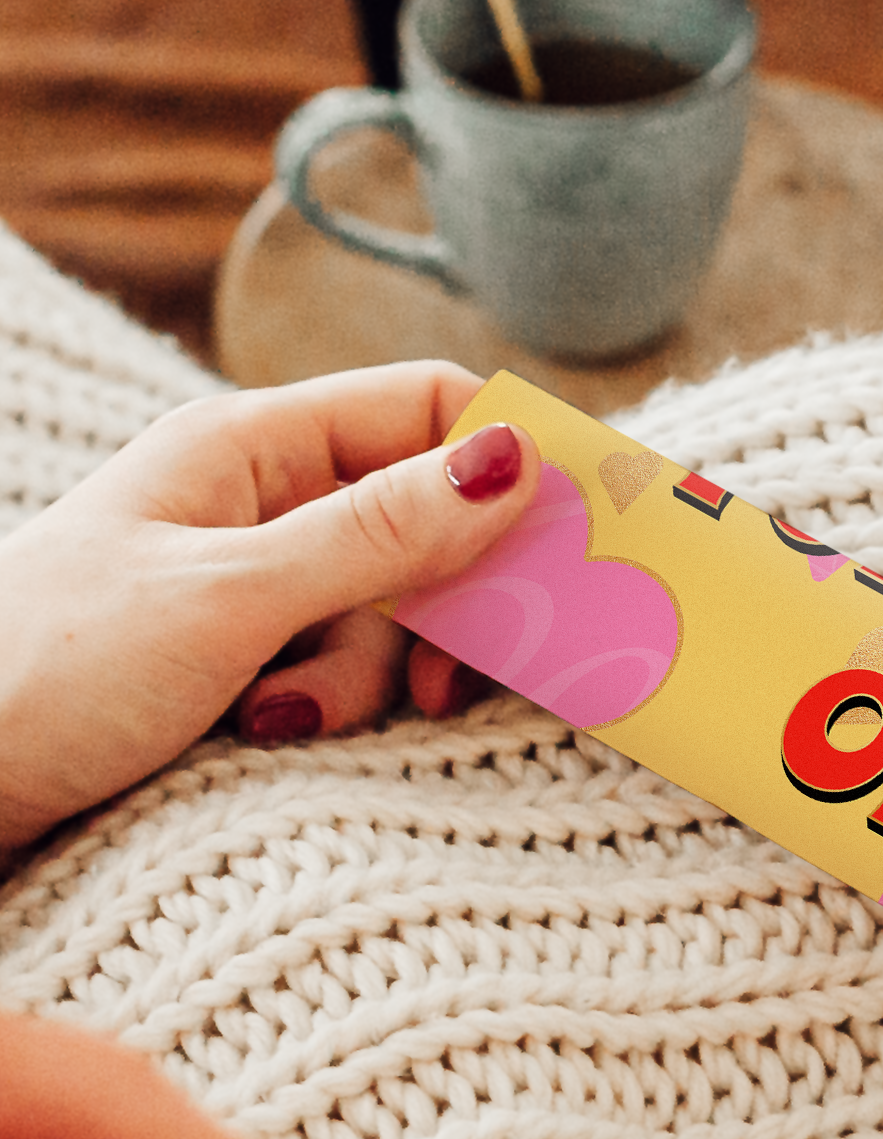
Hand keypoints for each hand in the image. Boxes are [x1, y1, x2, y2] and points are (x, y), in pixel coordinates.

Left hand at [0, 363, 539, 854]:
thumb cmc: (47, 672)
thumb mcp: (233, 597)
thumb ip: (382, 535)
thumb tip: (515, 462)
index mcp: (250, 446)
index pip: (426, 408)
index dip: (507, 459)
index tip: (574, 533)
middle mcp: (263, 501)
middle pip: (426, 520)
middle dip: (439, 602)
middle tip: (447, 676)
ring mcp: (258, 579)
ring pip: (394, 608)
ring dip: (367, 673)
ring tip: (287, 715)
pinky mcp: (250, 654)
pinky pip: (348, 664)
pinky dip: (331, 703)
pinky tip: (272, 729)